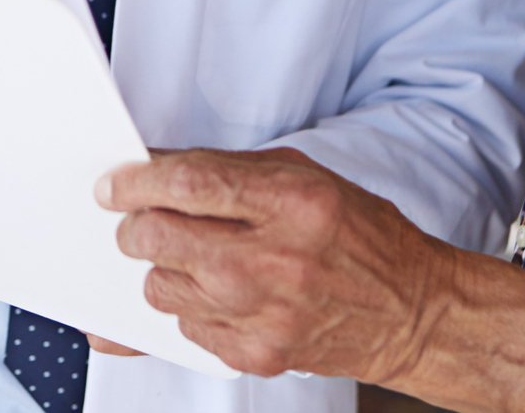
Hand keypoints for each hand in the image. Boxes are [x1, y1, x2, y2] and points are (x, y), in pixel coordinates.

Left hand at [96, 147, 441, 381]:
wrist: (411, 311)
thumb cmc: (356, 235)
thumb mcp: (301, 176)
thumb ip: (225, 170)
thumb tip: (150, 167)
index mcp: (293, 202)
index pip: (190, 184)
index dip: (137, 181)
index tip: (113, 185)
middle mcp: (277, 261)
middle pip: (160, 238)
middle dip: (136, 226)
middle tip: (140, 221)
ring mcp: (266, 315)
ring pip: (161, 288)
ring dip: (164, 269)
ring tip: (195, 258)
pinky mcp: (258, 356)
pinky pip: (185, 328)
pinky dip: (192, 308)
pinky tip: (223, 293)